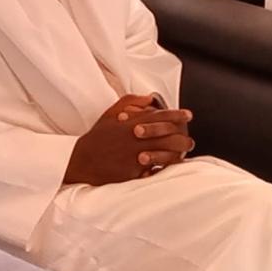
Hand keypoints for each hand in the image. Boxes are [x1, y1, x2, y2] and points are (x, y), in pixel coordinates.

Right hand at [64, 95, 193, 185]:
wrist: (82, 160)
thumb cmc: (98, 137)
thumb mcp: (110, 113)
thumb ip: (130, 101)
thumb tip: (149, 98)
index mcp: (131, 123)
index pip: (160, 116)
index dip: (177, 115)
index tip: (188, 115)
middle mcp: (135, 138)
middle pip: (168, 136)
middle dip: (183, 137)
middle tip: (189, 139)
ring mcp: (135, 156)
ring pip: (165, 154)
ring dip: (178, 154)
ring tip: (184, 153)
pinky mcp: (133, 172)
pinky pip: (154, 170)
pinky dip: (163, 169)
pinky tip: (171, 167)